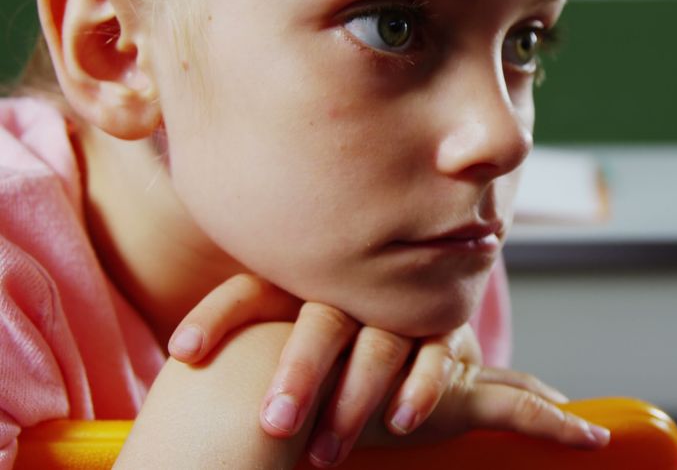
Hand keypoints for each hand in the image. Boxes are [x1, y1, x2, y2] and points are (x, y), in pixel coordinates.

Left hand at [169, 274, 518, 466]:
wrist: (410, 310)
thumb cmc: (326, 337)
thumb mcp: (285, 328)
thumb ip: (248, 343)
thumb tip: (176, 385)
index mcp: (300, 283)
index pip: (253, 291)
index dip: (217, 316)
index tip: (182, 353)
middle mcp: (349, 290)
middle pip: (321, 321)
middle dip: (300, 373)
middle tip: (274, 424)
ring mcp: (398, 307)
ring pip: (380, 344)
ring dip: (355, 399)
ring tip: (325, 456)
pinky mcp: (441, 327)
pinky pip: (435, 355)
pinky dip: (419, 388)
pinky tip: (399, 423)